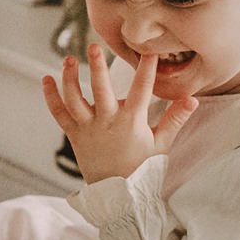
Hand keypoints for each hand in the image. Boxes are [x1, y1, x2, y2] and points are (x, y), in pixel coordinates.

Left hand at [42, 44, 196, 183]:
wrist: (117, 194)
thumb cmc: (141, 167)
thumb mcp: (161, 143)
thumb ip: (175, 119)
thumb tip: (192, 98)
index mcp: (131, 121)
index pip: (142, 89)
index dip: (146, 69)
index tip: (149, 50)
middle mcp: (108, 121)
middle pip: (101, 89)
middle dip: (97, 66)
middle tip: (94, 46)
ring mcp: (88, 128)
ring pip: (75, 99)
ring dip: (70, 78)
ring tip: (69, 58)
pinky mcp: (74, 135)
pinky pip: (59, 114)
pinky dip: (51, 98)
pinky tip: (46, 79)